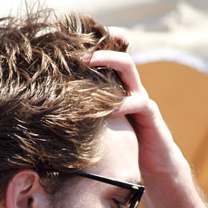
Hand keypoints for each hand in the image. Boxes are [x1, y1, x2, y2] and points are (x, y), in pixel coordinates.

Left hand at [84, 50, 189, 184]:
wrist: (155, 166)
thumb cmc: (123, 148)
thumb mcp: (101, 128)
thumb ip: (85, 118)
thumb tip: (53, 117)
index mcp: (118, 89)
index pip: (108, 59)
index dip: (96, 46)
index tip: (72, 41)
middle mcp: (130, 88)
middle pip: (118, 55)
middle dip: (99, 49)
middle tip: (77, 54)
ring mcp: (141, 99)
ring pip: (129, 69)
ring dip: (109, 61)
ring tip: (87, 63)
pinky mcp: (150, 115)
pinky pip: (138, 102)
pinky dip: (122, 104)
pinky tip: (108, 110)